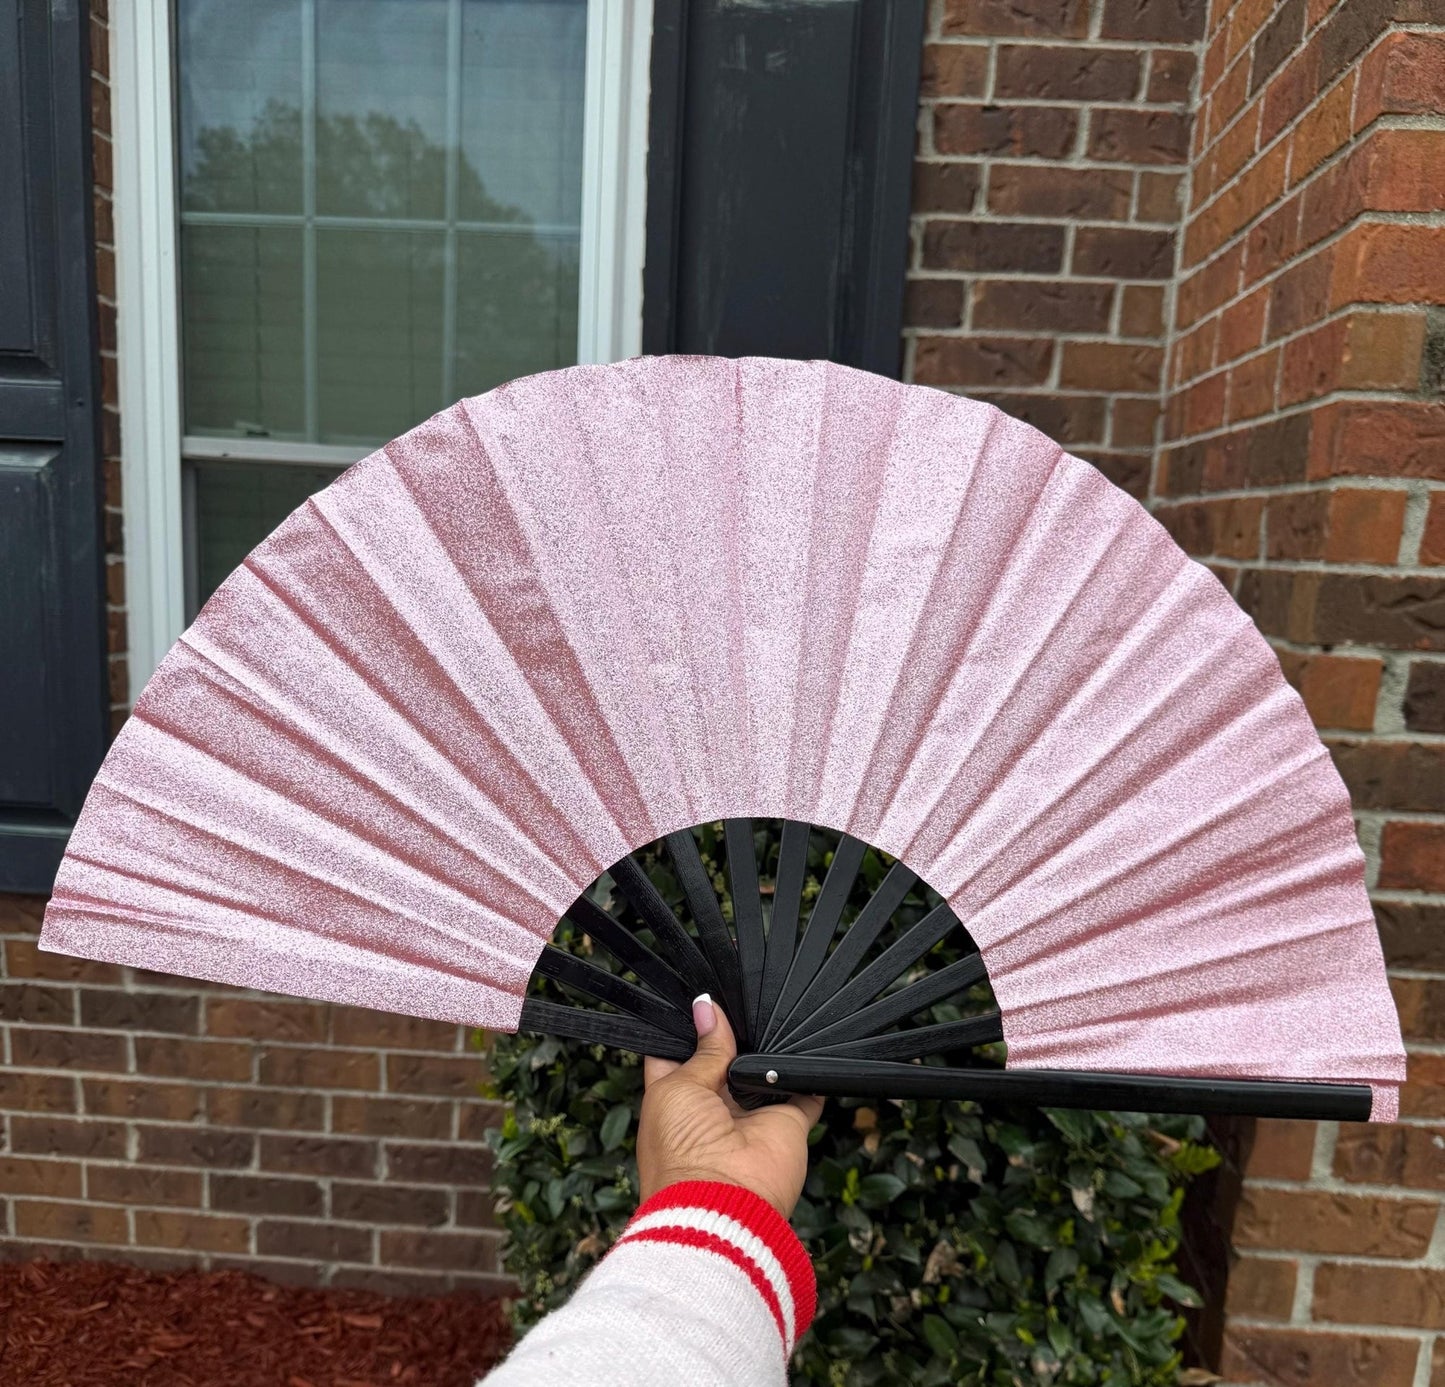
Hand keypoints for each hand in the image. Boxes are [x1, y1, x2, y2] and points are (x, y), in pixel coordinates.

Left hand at [639, 995, 823, 1219]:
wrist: (721, 1206)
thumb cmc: (680, 1153)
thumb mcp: (678, 1087)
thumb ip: (703, 1049)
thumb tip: (707, 1008)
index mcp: (676, 1096)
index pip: (679, 1052)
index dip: (689, 1025)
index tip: (701, 995)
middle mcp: (714, 1104)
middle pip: (726, 1056)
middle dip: (733, 1030)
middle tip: (743, 992)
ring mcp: (752, 1114)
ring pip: (764, 1069)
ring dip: (769, 1047)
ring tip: (773, 1009)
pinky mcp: (787, 1123)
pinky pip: (805, 1090)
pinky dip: (809, 1072)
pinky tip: (808, 1043)